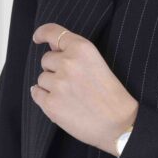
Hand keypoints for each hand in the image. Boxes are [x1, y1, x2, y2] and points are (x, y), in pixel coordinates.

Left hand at [30, 23, 138, 156]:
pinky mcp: (51, 104)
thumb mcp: (98, 65)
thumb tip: (51, 47)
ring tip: (72, 98)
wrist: (120, 125)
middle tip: (74, 84)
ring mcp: (58, 84)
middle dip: (55, 70)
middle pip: (46, 60)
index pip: (53, 32)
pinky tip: (61, 104)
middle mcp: (68, 63)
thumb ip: (75, 54)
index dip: (42, 34)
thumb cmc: (112, 97)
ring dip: (52, 87)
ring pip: (42, 79)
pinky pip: (36, 94)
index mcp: (82, 49)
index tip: (38, 39)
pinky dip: (45, 99)